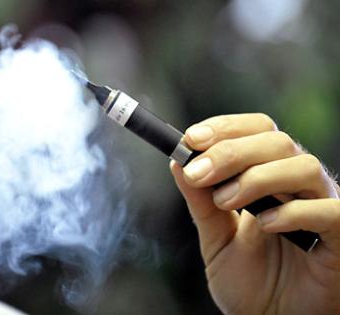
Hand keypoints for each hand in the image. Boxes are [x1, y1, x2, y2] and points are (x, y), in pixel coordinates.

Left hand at [170, 113, 339, 314]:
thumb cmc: (248, 280)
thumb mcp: (215, 237)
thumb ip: (200, 202)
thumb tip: (178, 161)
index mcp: (269, 177)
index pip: (257, 131)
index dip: (226, 128)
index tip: (191, 139)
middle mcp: (298, 186)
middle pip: (277, 142)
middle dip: (231, 152)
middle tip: (198, 173)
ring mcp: (321, 208)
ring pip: (303, 166)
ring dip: (257, 178)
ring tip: (225, 202)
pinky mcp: (339, 237)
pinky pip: (328, 211)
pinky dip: (293, 211)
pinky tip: (265, 224)